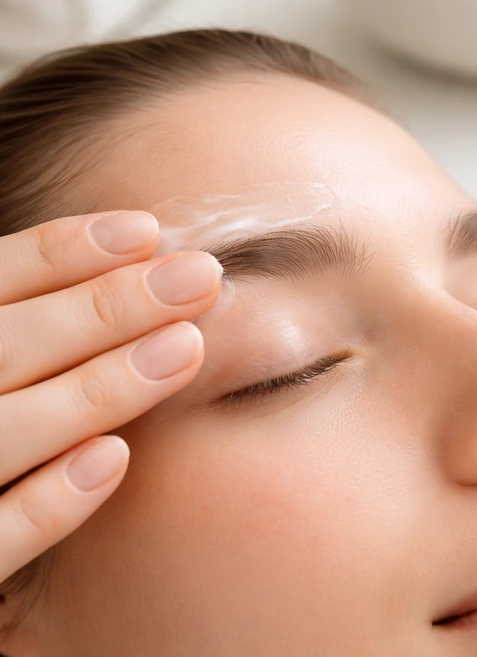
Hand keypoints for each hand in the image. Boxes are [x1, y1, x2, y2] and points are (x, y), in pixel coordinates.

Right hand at [0, 211, 220, 583]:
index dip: (59, 253)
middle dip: (103, 306)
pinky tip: (114, 461)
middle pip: (1, 347)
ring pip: (0, 432)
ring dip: (94, 387)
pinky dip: (44, 503)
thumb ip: (27, 334)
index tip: (147, 230)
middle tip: (200, 275)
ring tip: (187, 347)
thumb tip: (134, 265)